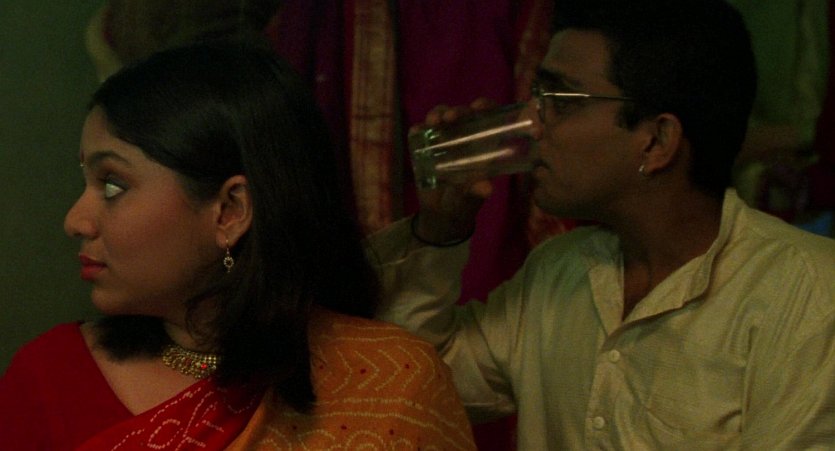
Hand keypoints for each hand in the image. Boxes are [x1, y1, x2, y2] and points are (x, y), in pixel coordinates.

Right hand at [411, 98, 496, 244]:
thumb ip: (476, 193)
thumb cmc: (463, 204)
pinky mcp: (424, 147)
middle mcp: (463, 138)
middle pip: (463, 114)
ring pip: (441, 117)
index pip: (487, 118)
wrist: (441, 216)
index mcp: (482, 146)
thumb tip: (486, 188)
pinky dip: (418, 130)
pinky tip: (417, 132)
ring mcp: (442, 140)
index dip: (486, 106)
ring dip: (437, 114)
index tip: (479, 106)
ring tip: (433, 122)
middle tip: (451, 117)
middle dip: (458, 110)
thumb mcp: (470, 200)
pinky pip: (420, 133)